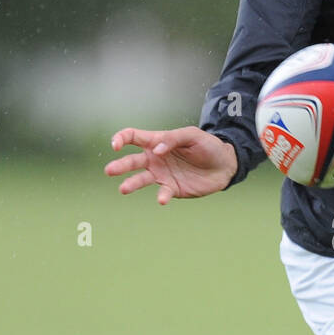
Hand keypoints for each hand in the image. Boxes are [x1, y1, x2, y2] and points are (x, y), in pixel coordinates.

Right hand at [104, 126, 237, 203]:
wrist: (224, 164)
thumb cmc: (207, 145)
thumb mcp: (192, 135)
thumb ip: (173, 139)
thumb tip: (155, 149)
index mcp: (156, 141)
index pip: (132, 137)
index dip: (121, 139)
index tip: (116, 145)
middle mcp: (154, 159)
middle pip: (132, 161)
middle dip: (120, 165)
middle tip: (109, 170)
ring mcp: (162, 174)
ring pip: (141, 179)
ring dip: (131, 184)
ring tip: (123, 189)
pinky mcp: (172, 189)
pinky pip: (163, 193)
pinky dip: (161, 196)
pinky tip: (161, 199)